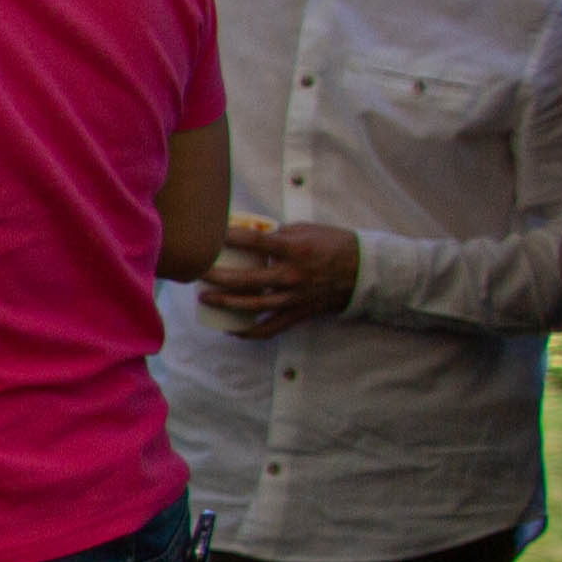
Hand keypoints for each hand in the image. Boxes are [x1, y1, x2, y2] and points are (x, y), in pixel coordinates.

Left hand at [198, 217, 359, 337]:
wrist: (365, 271)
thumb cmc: (334, 244)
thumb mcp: (306, 229)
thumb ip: (277, 233)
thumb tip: (249, 234)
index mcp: (294, 250)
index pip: (254, 242)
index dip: (229, 237)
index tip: (210, 234)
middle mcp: (292, 275)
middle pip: (245, 280)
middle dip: (216, 277)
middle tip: (197, 272)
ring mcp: (294, 297)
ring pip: (253, 305)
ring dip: (226, 303)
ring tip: (205, 298)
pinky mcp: (299, 313)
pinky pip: (271, 327)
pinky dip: (250, 332)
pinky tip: (232, 330)